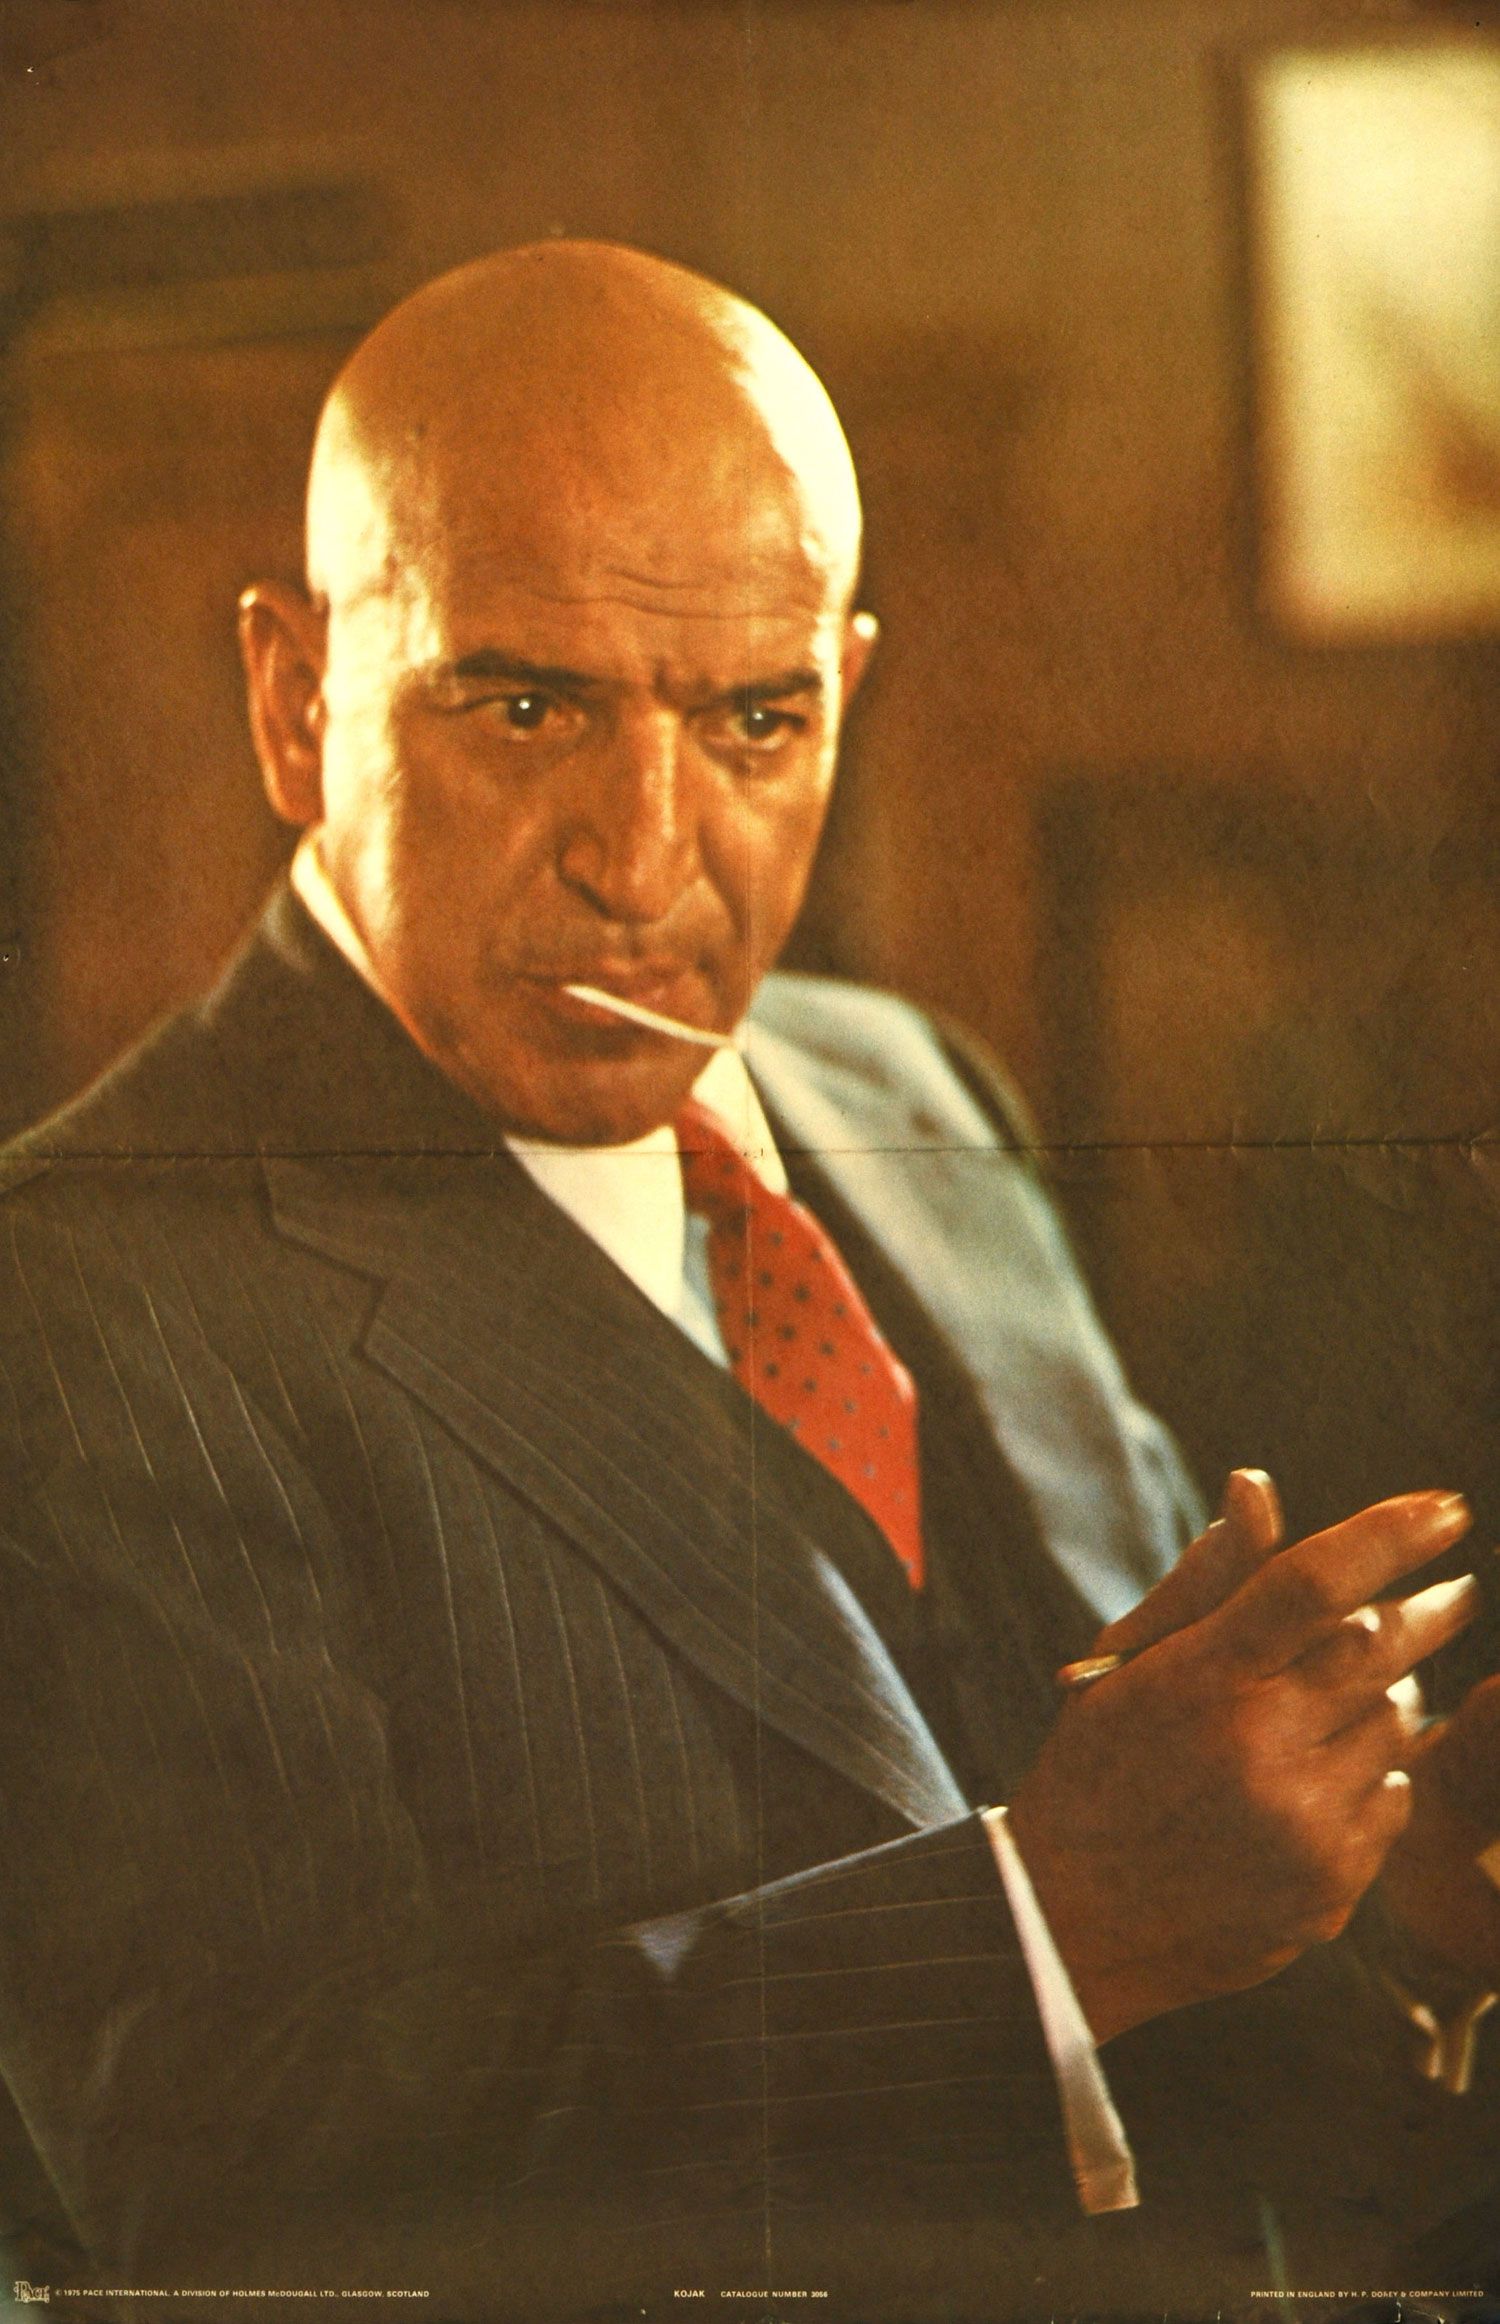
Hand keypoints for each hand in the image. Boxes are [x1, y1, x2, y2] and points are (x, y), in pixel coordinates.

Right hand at [1009, 1489, 1477, 2043]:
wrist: (1073, 1921)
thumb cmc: (1098, 1770)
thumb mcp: (1127, 1666)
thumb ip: (1206, 1582)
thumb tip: (1257, 1488)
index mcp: (1201, 1680)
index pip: (1313, 1584)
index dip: (1389, 1536)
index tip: (1445, 1507)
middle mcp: (1258, 1749)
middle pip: (1381, 1649)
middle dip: (1431, 1611)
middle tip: (1456, 1592)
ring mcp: (1301, 1825)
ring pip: (1395, 1725)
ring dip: (1387, 1698)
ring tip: (1344, 1700)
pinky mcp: (1329, 1888)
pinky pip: (1391, 1798)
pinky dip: (1371, 1772)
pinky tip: (1322, 1774)